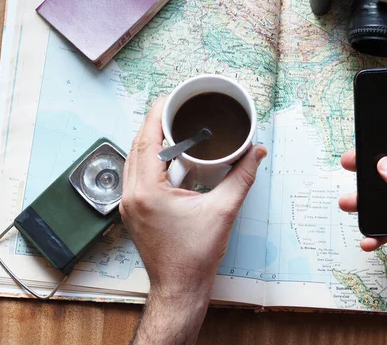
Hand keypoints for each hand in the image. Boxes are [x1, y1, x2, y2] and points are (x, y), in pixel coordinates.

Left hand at [120, 97, 266, 344]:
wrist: (180, 288)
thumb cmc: (196, 255)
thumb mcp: (223, 211)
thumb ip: (241, 177)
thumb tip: (257, 152)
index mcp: (148, 191)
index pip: (147, 139)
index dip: (157, 114)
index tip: (170, 98)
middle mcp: (131, 195)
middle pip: (137, 145)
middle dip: (154, 123)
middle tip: (175, 107)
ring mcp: (129, 204)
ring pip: (133, 159)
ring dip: (150, 140)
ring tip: (172, 126)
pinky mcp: (133, 211)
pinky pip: (136, 174)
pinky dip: (149, 159)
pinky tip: (168, 156)